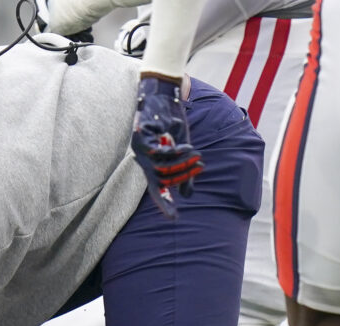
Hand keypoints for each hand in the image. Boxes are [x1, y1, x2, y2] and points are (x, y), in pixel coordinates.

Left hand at [131, 74, 203, 218]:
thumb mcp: (182, 146)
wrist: (162, 92)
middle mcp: (142, 159)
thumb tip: (187, 196)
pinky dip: (174, 152)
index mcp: (150, 164)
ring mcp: (139, 147)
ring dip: (181, 164)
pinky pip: (158, 151)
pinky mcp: (141, 135)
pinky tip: (187, 147)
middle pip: (161, 178)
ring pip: (160, 166)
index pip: (156, 189)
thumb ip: (184, 170)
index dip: (164, 204)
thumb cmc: (170, 121)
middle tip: (200, 167)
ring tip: (196, 156)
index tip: (174, 218)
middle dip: (183, 176)